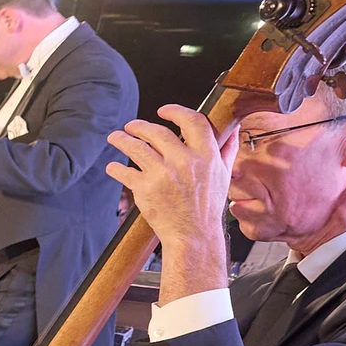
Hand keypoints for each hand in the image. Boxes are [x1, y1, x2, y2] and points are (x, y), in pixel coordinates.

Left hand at [106, 104, 236, 302]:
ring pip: (136, 148)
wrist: (193, 234)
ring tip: (115, 137)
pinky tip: (113, 166)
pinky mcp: (145, 189)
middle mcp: (184, 161)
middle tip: (130, 126)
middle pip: (157, 132)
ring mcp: (163, 174)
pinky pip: (125, 172)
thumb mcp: (223, 175)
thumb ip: (226, 150)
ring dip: (122, 140)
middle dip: (140, 126)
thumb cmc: (207, 206)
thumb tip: (233, 130)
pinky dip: (116, 168)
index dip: (175, 111)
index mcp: (206, 155)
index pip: (192, 121)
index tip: (163, 111)